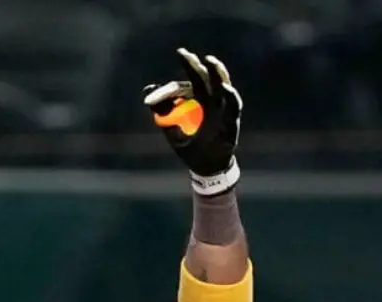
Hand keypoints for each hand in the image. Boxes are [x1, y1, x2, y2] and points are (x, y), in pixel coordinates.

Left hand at [142, 48, 242, 195]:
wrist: (204, 167)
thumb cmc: (189, 146)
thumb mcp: (170, 128)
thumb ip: (162, 111)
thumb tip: (148, 92)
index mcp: (197, 101)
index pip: (189, 82)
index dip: (184, 70)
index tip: (179, 54)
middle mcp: (211, 101)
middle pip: (205, 79)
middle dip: (196, 65)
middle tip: (184, 54)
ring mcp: (222, 110)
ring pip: (222, 86)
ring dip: (217, 73)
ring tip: (209, 61)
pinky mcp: (231, 121)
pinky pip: (233, 106)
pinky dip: (230, 97)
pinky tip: (225, 89)